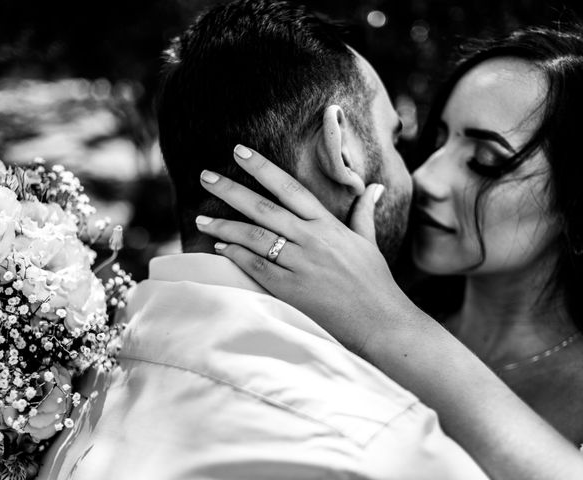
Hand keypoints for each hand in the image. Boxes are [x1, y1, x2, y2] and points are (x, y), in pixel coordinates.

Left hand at [196, 144, 411, 355]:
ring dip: (224, 225)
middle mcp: (312, 239)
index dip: (263, 168)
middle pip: (264, 207)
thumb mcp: (368, 242)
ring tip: (201, 219)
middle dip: (231, 190)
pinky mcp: (291, 290)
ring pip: (255, 236)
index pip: (290, 188)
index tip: (239, 152)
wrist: (381, 322)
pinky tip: (220, 247)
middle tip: (205, 177)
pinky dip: (236, 255)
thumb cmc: (374, 282)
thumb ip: (364, 212)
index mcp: (328, 225)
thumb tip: (375, 188)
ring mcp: (301, 264)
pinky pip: (256, 267)